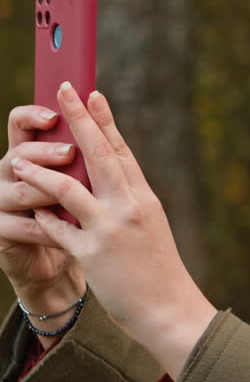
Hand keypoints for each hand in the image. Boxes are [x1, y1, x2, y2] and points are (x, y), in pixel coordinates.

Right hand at [0, 104, 84, 303]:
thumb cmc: (75, 218)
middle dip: (46, 152)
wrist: (58, 267)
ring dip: (48, 191)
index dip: (33, 115)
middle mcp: (8, 172)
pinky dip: (52, 231)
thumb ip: (85, 161)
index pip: (20, 122)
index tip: (56, 114)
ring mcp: (0, 201)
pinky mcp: (1, 232)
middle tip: (70, 152)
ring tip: (72, 193)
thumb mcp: (83, 185)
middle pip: (20, 152)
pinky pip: (27, 228)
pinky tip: (71, 231)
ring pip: (22, 191)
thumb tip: (107, 130)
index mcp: (28, 153)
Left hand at [9, 84, 216, 377]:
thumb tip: (108, 177)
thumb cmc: (160, 271)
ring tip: (18, 159)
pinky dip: (43, 216)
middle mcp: (129, 208)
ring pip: (69, 188)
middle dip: (79, 120)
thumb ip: (129, 201)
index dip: (105, 120)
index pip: (122, 151)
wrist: (171, 311)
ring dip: (40, 171)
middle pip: (100, 154)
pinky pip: (59, 229)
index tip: (92, 94)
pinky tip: (32, 210)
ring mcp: (110, 230)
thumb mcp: (151, 227)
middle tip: (64, 91)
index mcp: (144, 199)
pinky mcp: (93, 255)